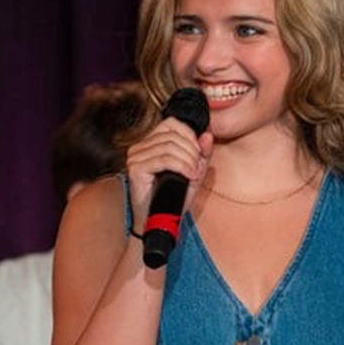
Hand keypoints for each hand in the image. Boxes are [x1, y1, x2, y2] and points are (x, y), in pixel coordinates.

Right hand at [123, 116, 209, 231]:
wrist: (159, 220)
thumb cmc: (172, 198)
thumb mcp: (193, 172)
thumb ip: (202, 153)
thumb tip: (207, 135)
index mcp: (150, 142)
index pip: (172, 123)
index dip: (190, 135)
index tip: (199, 153)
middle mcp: (140, 146)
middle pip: (173, 136)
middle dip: (192, 151)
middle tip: (198, 168)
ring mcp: (136, 156)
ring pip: (169, 146)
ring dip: (188, 160)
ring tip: (194, 174)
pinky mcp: (136, 168)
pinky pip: (164, 159)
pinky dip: (181, 166)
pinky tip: (188, 175)